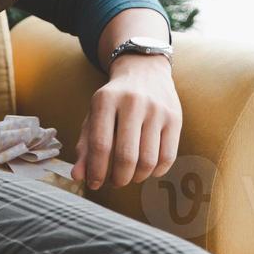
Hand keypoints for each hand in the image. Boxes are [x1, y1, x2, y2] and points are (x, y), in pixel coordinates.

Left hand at [71, 55, 179, 190]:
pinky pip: (167, 157)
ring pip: (148, 161)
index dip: (96, 171)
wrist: (144, 70)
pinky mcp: (175, 117)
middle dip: (118, 178)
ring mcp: (156, 109)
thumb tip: (78, 176)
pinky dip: (155, 172)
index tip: (94, 184)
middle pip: (126, 157)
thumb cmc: (114, 100)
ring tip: (129, 175)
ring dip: (137, 177)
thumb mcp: (94, 115)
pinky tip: (146, 168)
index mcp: (106, 99)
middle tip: (114, 182)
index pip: (100, 145)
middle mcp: (132, 102)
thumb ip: (85, 146)